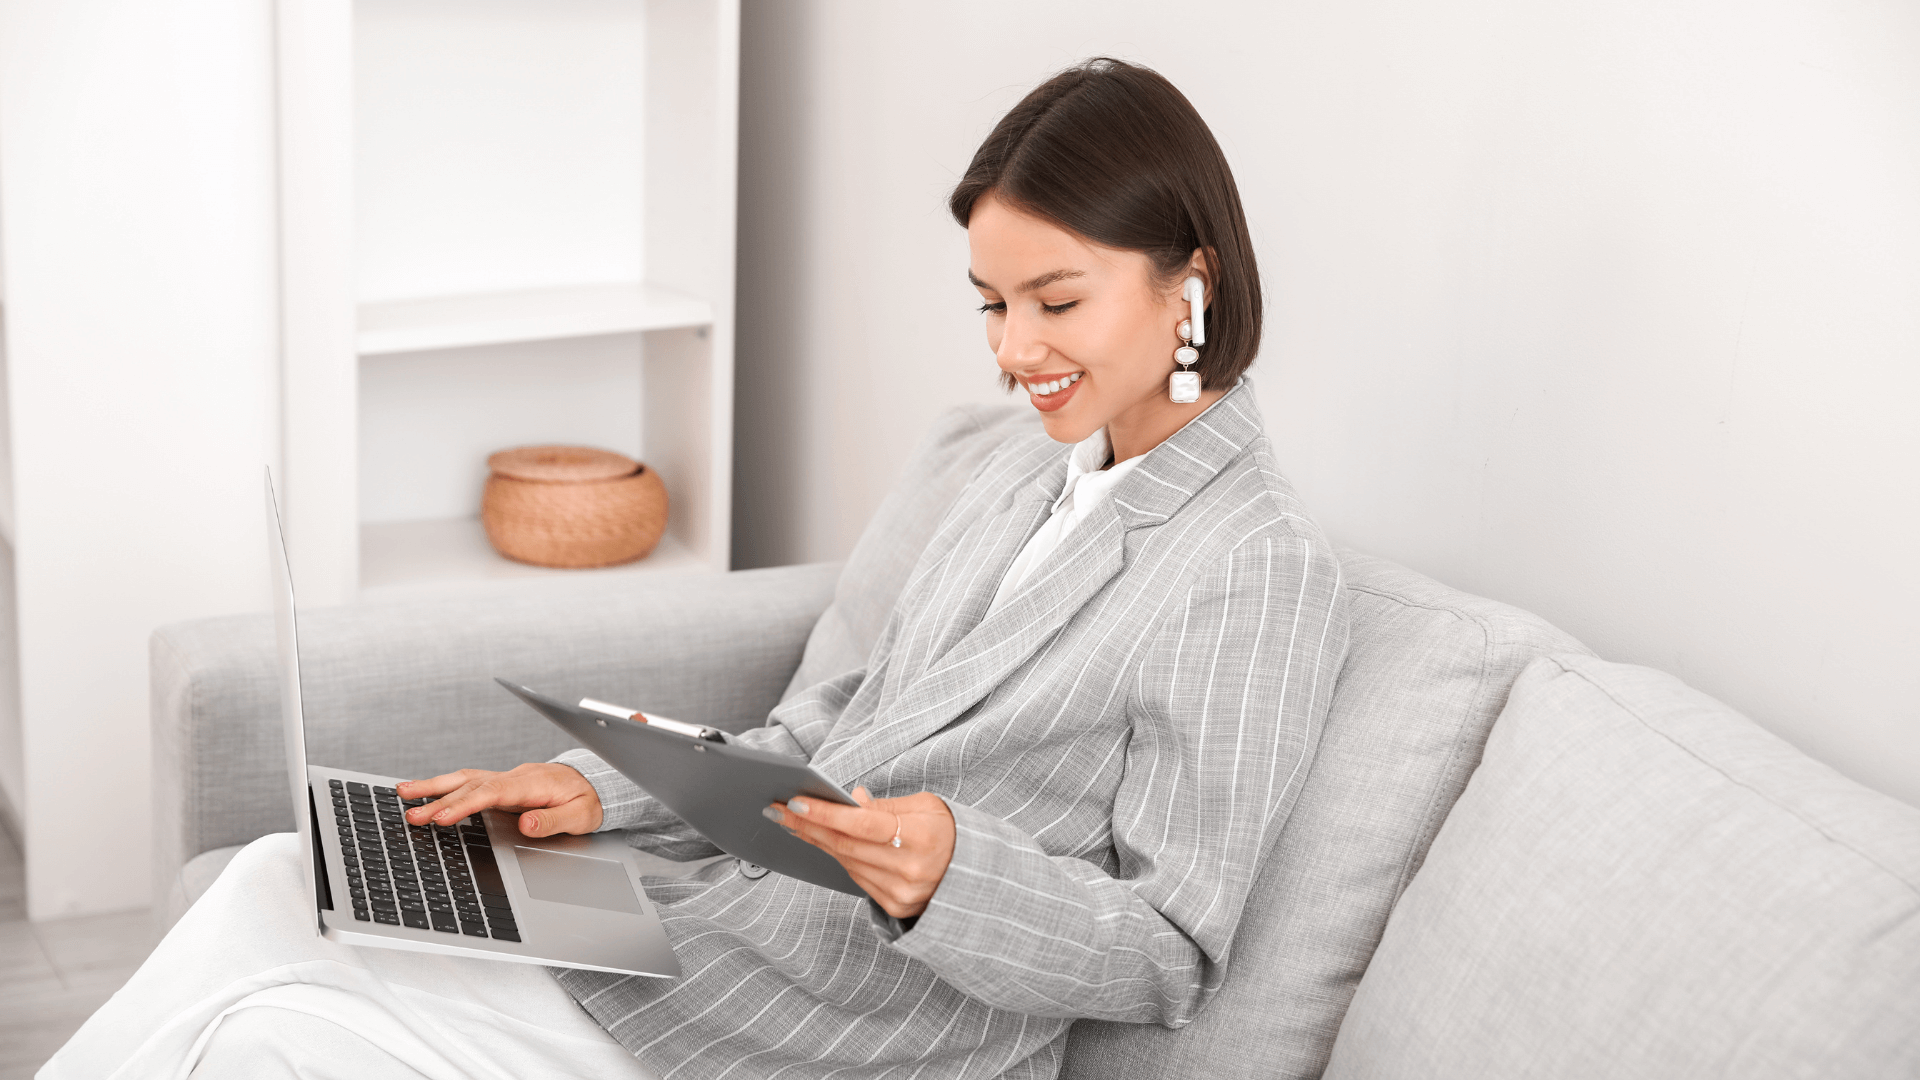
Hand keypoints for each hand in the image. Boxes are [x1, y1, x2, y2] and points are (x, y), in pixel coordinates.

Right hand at [398, 763, 602, 837]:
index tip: (442, 818)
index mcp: (532, 784)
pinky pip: (470, 782)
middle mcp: (515, 777)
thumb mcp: (581, 816)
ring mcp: (507, 778)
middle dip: (438, 798)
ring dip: (434, 786)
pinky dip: (446, 786)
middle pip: (471, 784)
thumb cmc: (588, 800)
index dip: (465, 805)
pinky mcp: (502, 784)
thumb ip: (553, 821)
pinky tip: (427, 792)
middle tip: (411, 813)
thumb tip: (526, 825)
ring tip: (403, 793)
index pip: (492, 793)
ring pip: (465, 778)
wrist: (596, 783)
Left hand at [770, 788, 954, 918]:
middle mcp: (910, 870)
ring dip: (816, 841)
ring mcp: (902, 892)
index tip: (795, 801)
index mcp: (922, 837)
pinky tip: (821, 842)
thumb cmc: (951, 832)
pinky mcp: (895, 907)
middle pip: (846, 845)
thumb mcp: (927, 807)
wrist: (975, 874)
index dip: (825, 813)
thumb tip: (852, 799)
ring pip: (846, 862)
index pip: (862, 824)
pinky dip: (838, 857)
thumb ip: (886, 806)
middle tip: (778, 810)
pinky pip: (856, 877)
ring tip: (793, 822)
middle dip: (807, 826)